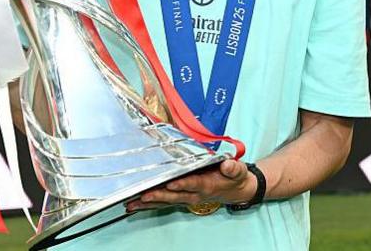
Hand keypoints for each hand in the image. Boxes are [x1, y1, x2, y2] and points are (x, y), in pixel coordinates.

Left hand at [125, 158, 254, 212]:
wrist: (235, 191)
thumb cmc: (233, 177)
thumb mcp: (238, 170)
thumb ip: (233, 168)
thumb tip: (228, 165)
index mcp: (207, 184)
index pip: (193, 184)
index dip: (182, 184)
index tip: (171, 184)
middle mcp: (195, 194)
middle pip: (174, 195)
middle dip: (158, 195)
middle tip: (144, 195)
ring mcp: (187, 198)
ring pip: (166, 201)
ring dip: (149, 203)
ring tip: (132, 203)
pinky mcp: (182, 199)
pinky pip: (164, 204)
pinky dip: (150, 205)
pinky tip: (136, 205)